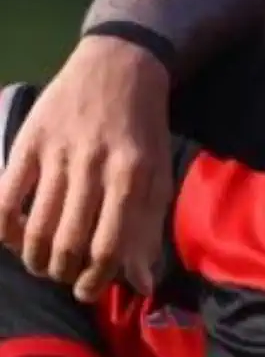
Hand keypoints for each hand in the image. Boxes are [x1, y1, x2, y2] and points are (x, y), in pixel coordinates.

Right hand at [0, 36, 173, 301]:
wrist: (118, 66)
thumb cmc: (143, 126)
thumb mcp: (158, 172)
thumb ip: (148, 227)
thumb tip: (142, 283)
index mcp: (132, 175)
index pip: (109, 245)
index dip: (96, 279)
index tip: (89, 289)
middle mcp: (93, 166)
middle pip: (69, 241)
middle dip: (64, 273)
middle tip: (65, 276)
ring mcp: (57, 153)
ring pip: (36, 226)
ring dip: (35, 258)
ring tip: (43, 264)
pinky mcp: (27, 141)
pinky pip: (5, 197)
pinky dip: (4, 228)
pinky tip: (14, 238)